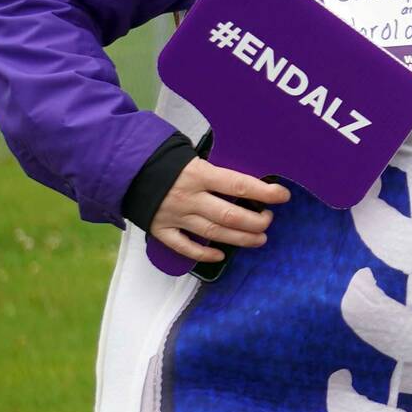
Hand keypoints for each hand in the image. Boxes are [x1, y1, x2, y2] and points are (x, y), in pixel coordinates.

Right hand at [149, 159, 290, 263]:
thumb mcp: (195, 157)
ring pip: (213, 233)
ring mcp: (174, 216)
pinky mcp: (160, 229)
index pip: (239, 185)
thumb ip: (217, 172)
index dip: (265, 192)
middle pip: (229, 215)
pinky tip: (221, 254)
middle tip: (268, 221)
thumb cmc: (168, 161)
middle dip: (256, 222)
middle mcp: (188, 197)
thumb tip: (249, 183)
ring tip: (259, 239)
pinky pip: (184, 247)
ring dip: (240, 238)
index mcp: (199, 174)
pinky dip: (203, 254)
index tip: (283, 196)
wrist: (129, 169)